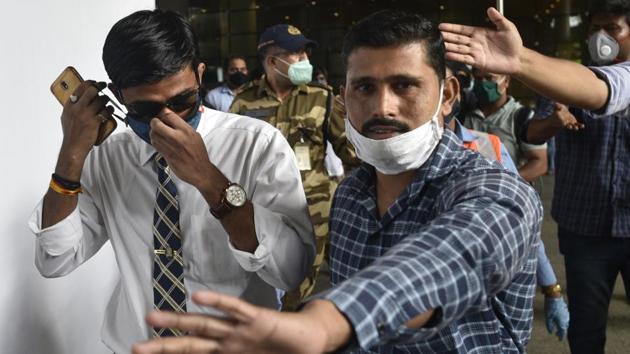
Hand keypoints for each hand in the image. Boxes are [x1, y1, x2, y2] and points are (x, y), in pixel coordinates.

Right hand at [57, 81, 112, 179]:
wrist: (74, 146)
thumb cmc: (71, 132)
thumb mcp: (66, 116)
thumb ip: (72, 107)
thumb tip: (77, 98)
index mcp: (69, 105)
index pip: (80, 88)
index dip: (90, 82)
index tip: (95, 82)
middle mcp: (77, 108)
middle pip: (92, 90)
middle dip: (100, 86)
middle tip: (105, 86)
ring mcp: (86, 114)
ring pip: (101, 100)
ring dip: (106, 99)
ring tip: (107, 101)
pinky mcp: (94, 122)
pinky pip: (106, 111)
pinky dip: (110, 109)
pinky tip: (110, 109)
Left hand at [132, 291, 327, 353]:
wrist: (312, 340)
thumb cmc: (285, 353)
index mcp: (228, 353)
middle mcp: (230, 341)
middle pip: (190, 343)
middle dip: (163, 345)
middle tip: (135, 347)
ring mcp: (241, 330)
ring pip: (205, 324)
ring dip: (178, 322)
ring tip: (152, 318)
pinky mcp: (258, 318)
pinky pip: (235, 309)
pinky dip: (218, 302)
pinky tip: (199, 296)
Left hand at [150, 111, 226, 198]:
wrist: (200, 171)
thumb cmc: (199, 154)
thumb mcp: (195, 136)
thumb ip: (184, 128)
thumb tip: (173, 121)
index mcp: (186, 130)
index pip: (169, 115)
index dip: (162, 113)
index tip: (161, 114)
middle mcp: (177, 137)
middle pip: (156, 124)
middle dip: (154, 122)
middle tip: (156, 124)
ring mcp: (170, 146)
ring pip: (153, 135)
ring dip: (153, 133)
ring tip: (158, 134)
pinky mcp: (166, 155)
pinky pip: (155, 145)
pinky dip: (155, 142)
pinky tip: (159, 142)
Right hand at [439, 7, 522, 74]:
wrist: (518, 58)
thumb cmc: (513, 43)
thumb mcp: (507, 27)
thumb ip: (498, 19)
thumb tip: (490, 9)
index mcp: (479, 33)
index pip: (462, 29)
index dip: (452, 28)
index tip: (441, 26)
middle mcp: (475, 43)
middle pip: (458, 39)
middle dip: (447, 37)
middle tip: (436, 35)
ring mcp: (475, 52)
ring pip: (459, 49)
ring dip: (449, 47)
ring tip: (439, 45)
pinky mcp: (477, 62)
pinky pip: (465, 59)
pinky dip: (456, 57)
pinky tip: (448, 55)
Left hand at [544, 297, 568, 340]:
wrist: (554, 296)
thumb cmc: (550, 306)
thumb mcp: (548, 317)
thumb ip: (549, 325)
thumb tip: (550, 332)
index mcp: (562, 322)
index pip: (562, 332)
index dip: (561, 336)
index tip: (559, 340)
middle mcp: (566, 319)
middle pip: (564, 328)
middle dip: (561, 332)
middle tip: (557, 335)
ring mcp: (567, 314)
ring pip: (565, 323)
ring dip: (562, 327)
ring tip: (558, 329)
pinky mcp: (566, 310)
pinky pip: (565, 318)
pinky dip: (562, 321)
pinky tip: (559, 320)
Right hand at [550, 103, 584, 130]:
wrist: (559, 115)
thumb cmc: (557, 111)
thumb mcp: (556, 109)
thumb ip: (557, 106)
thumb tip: (556, 103)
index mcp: (561, 120)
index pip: (562, 121)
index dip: (563, 122)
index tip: (564, 123)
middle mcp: (565, 123)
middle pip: (567, 125)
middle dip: (569, 126)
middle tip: (570, 127)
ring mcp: (570, 123)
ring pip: (573, 126)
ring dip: (575, 127)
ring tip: (576, 128)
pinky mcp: (573, 122)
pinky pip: (577, 124)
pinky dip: (580, 125)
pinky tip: (583, 126)